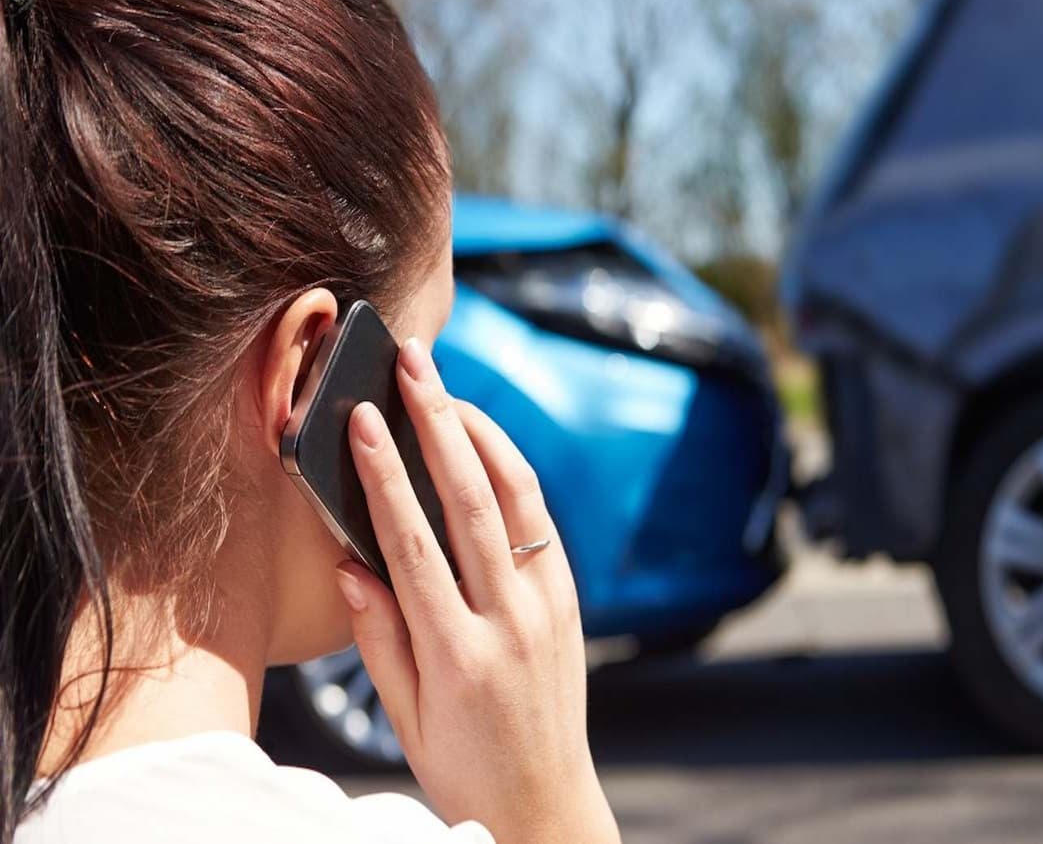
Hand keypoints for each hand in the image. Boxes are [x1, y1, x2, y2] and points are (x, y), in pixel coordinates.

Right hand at [333, 337, 619, 843]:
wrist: (547, 803)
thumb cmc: (464, 767)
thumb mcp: (406, 720)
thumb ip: (380, 639)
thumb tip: (353, 563)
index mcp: (458, 654)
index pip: (414, 545)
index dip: (384, 475)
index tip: (360, 420)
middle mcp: (510, 620)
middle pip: (472, 501)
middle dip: (437, 423)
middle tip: (413, 364)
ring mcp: (547, 606)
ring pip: (517, 499)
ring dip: (482, 433)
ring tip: (447, 387)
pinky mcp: (568, 600)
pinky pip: (540, 522)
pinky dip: (513, 473)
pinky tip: (485, 443)